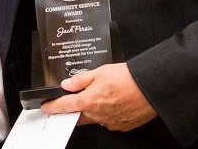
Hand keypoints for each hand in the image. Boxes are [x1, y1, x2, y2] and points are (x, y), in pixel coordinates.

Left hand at [40, 62, 156, 131]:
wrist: (150, 87)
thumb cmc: (129, 78)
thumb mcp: (100, 71)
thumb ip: (81, 79)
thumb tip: (68, 84)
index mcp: (89, 101)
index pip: (64, 106)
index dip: (53, 106)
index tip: (46, 107)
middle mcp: (98, 115)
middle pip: (78, 116)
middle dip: (73, 111)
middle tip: (74, 102)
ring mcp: (110, 122)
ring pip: (94, 119)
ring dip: (93, 110)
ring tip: (104, 96)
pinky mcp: (122, 126)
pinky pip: (109, 121)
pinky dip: (108, 114)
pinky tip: (115, 103)